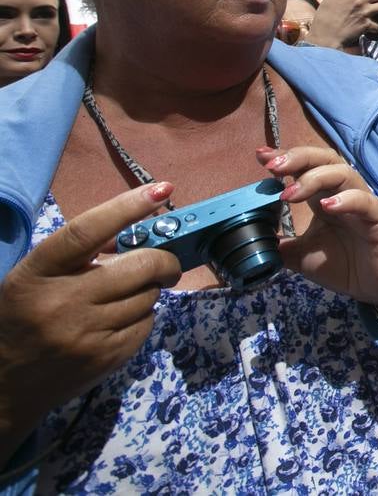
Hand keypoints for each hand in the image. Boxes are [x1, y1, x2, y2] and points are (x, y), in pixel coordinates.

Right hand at [0, 182, 182, 449]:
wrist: (4, 383)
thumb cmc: (23, 316)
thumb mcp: (36, 276)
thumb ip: (79, 253)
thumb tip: (138, 228)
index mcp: (38, 272)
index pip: (87, 231)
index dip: (127, 207)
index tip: (160, 191)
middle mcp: (62, 302)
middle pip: (140, 266)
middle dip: (163, 260)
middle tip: (164, 263)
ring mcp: (85, 333)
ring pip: (149, 295)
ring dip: (148, 290)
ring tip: (126, 296)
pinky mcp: (106, 357)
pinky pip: (147, 323)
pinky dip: (142, 316)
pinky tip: (120, 320)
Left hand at [258, 146, 377, 315]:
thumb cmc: (345, 265)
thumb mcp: (302, 256)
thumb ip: (280, 245)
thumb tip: (252, 241)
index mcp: (324, 197)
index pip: (306, 166)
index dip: (285, 157)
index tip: (261, 156)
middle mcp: (344, 193)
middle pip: (325, 158)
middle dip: (298, 158)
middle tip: (273, 167)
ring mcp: (363, 203)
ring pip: (344, 173)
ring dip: (315, 178)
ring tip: (291, 193)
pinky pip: (366, 201)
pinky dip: (346, 200)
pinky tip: (328, 206)